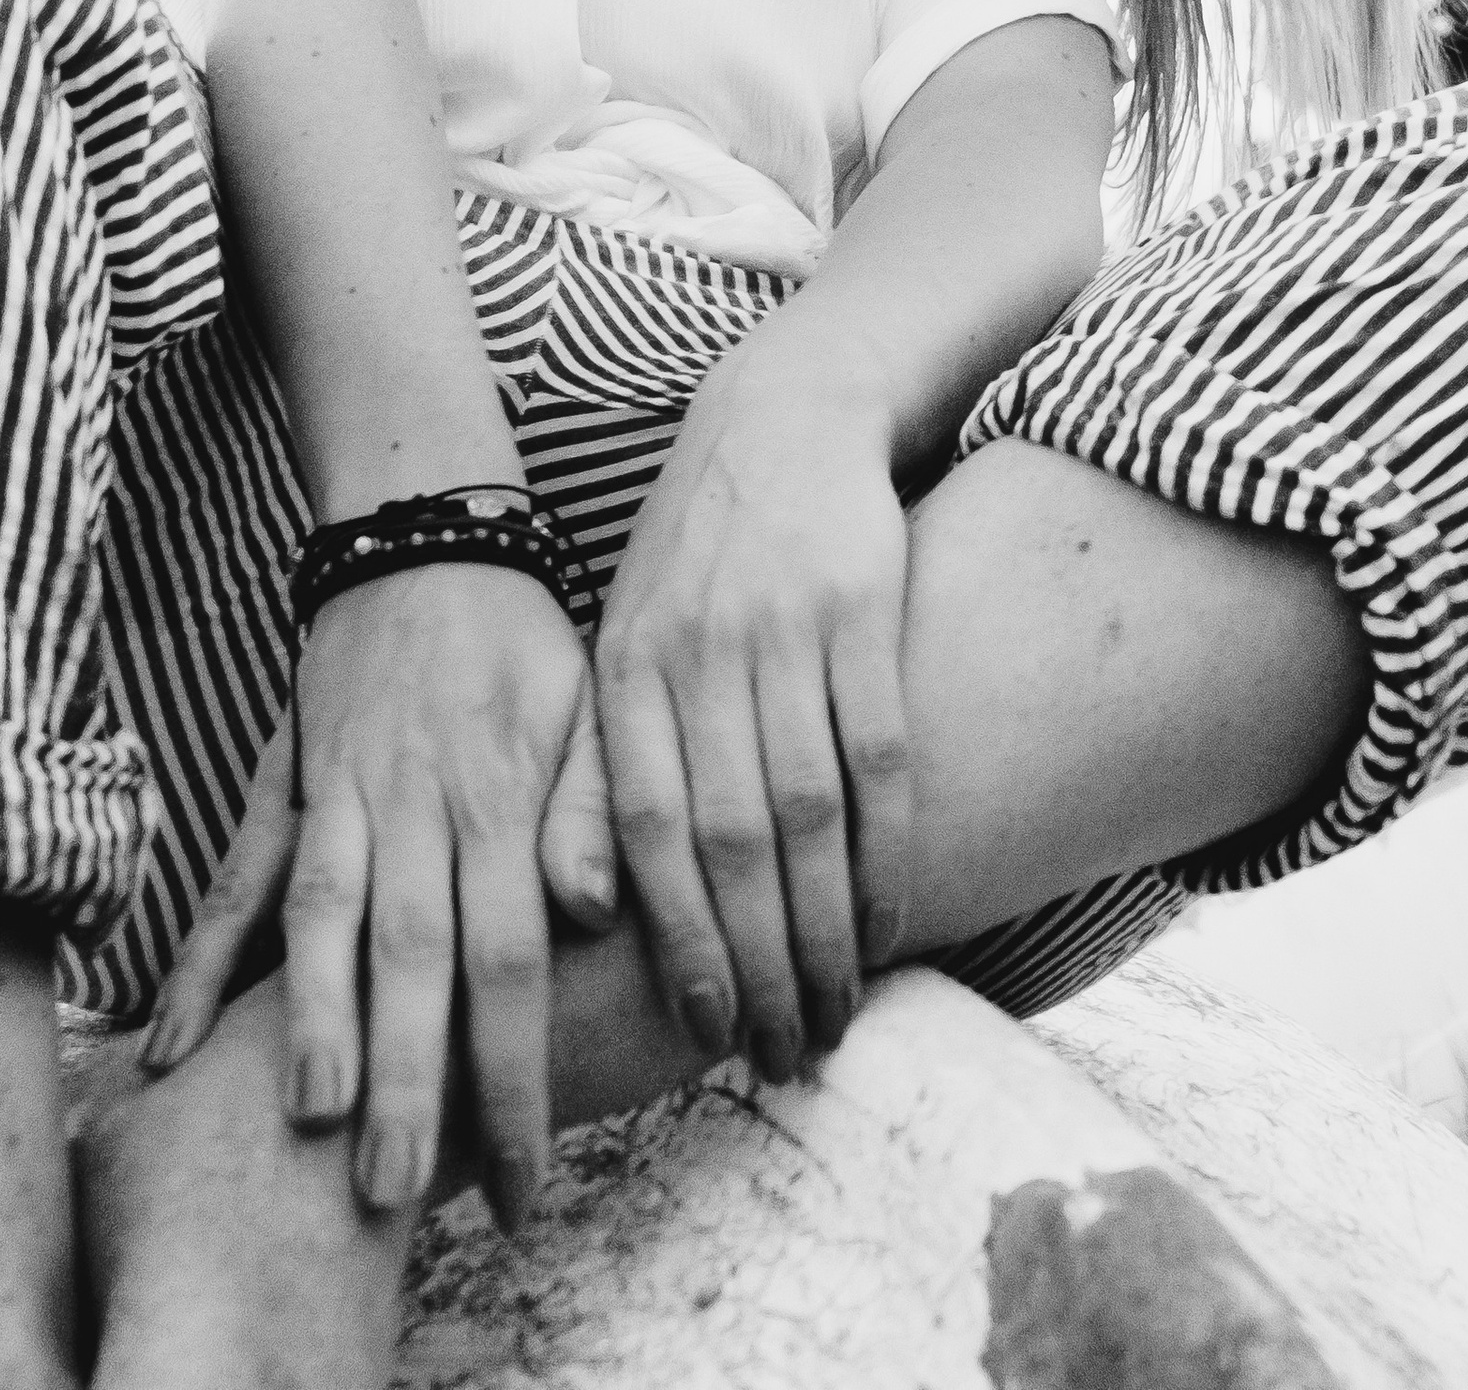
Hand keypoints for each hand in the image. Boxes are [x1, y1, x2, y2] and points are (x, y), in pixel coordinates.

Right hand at [139, 566, 616, 1226]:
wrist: (424, 533)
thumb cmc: (523, 643)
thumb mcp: (591, 705)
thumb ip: (594, 810)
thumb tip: (593, 912)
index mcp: (499, 800)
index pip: (511, 956)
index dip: (514, 1072)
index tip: (524, 1178)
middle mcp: (414, 806)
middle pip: (410, 955)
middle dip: (404, 1078)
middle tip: (395, 1190)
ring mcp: (337, 798)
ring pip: (319, 918)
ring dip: (307, 1020)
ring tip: (302, 1121)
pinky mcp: (281, 789)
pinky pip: (236, 878)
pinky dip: (200, 959)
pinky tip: (172, 1045)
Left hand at [595, 347, 911, 1081]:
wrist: (784, 415)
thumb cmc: (697, 561)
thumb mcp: (623, 647)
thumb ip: (601, 772)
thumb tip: (579, 912)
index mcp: (626, 670)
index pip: (646, 831)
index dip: (678, 940)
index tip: (705, 1030)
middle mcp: (698, 653)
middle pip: (729, 841)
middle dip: (759, 963)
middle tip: (785, 1052)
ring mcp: (782, 629)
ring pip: (807, 814)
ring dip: (826, 930)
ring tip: (837, 1011)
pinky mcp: (862, 608)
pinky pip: (878, 756)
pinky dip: (886, 851)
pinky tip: (888, 922)